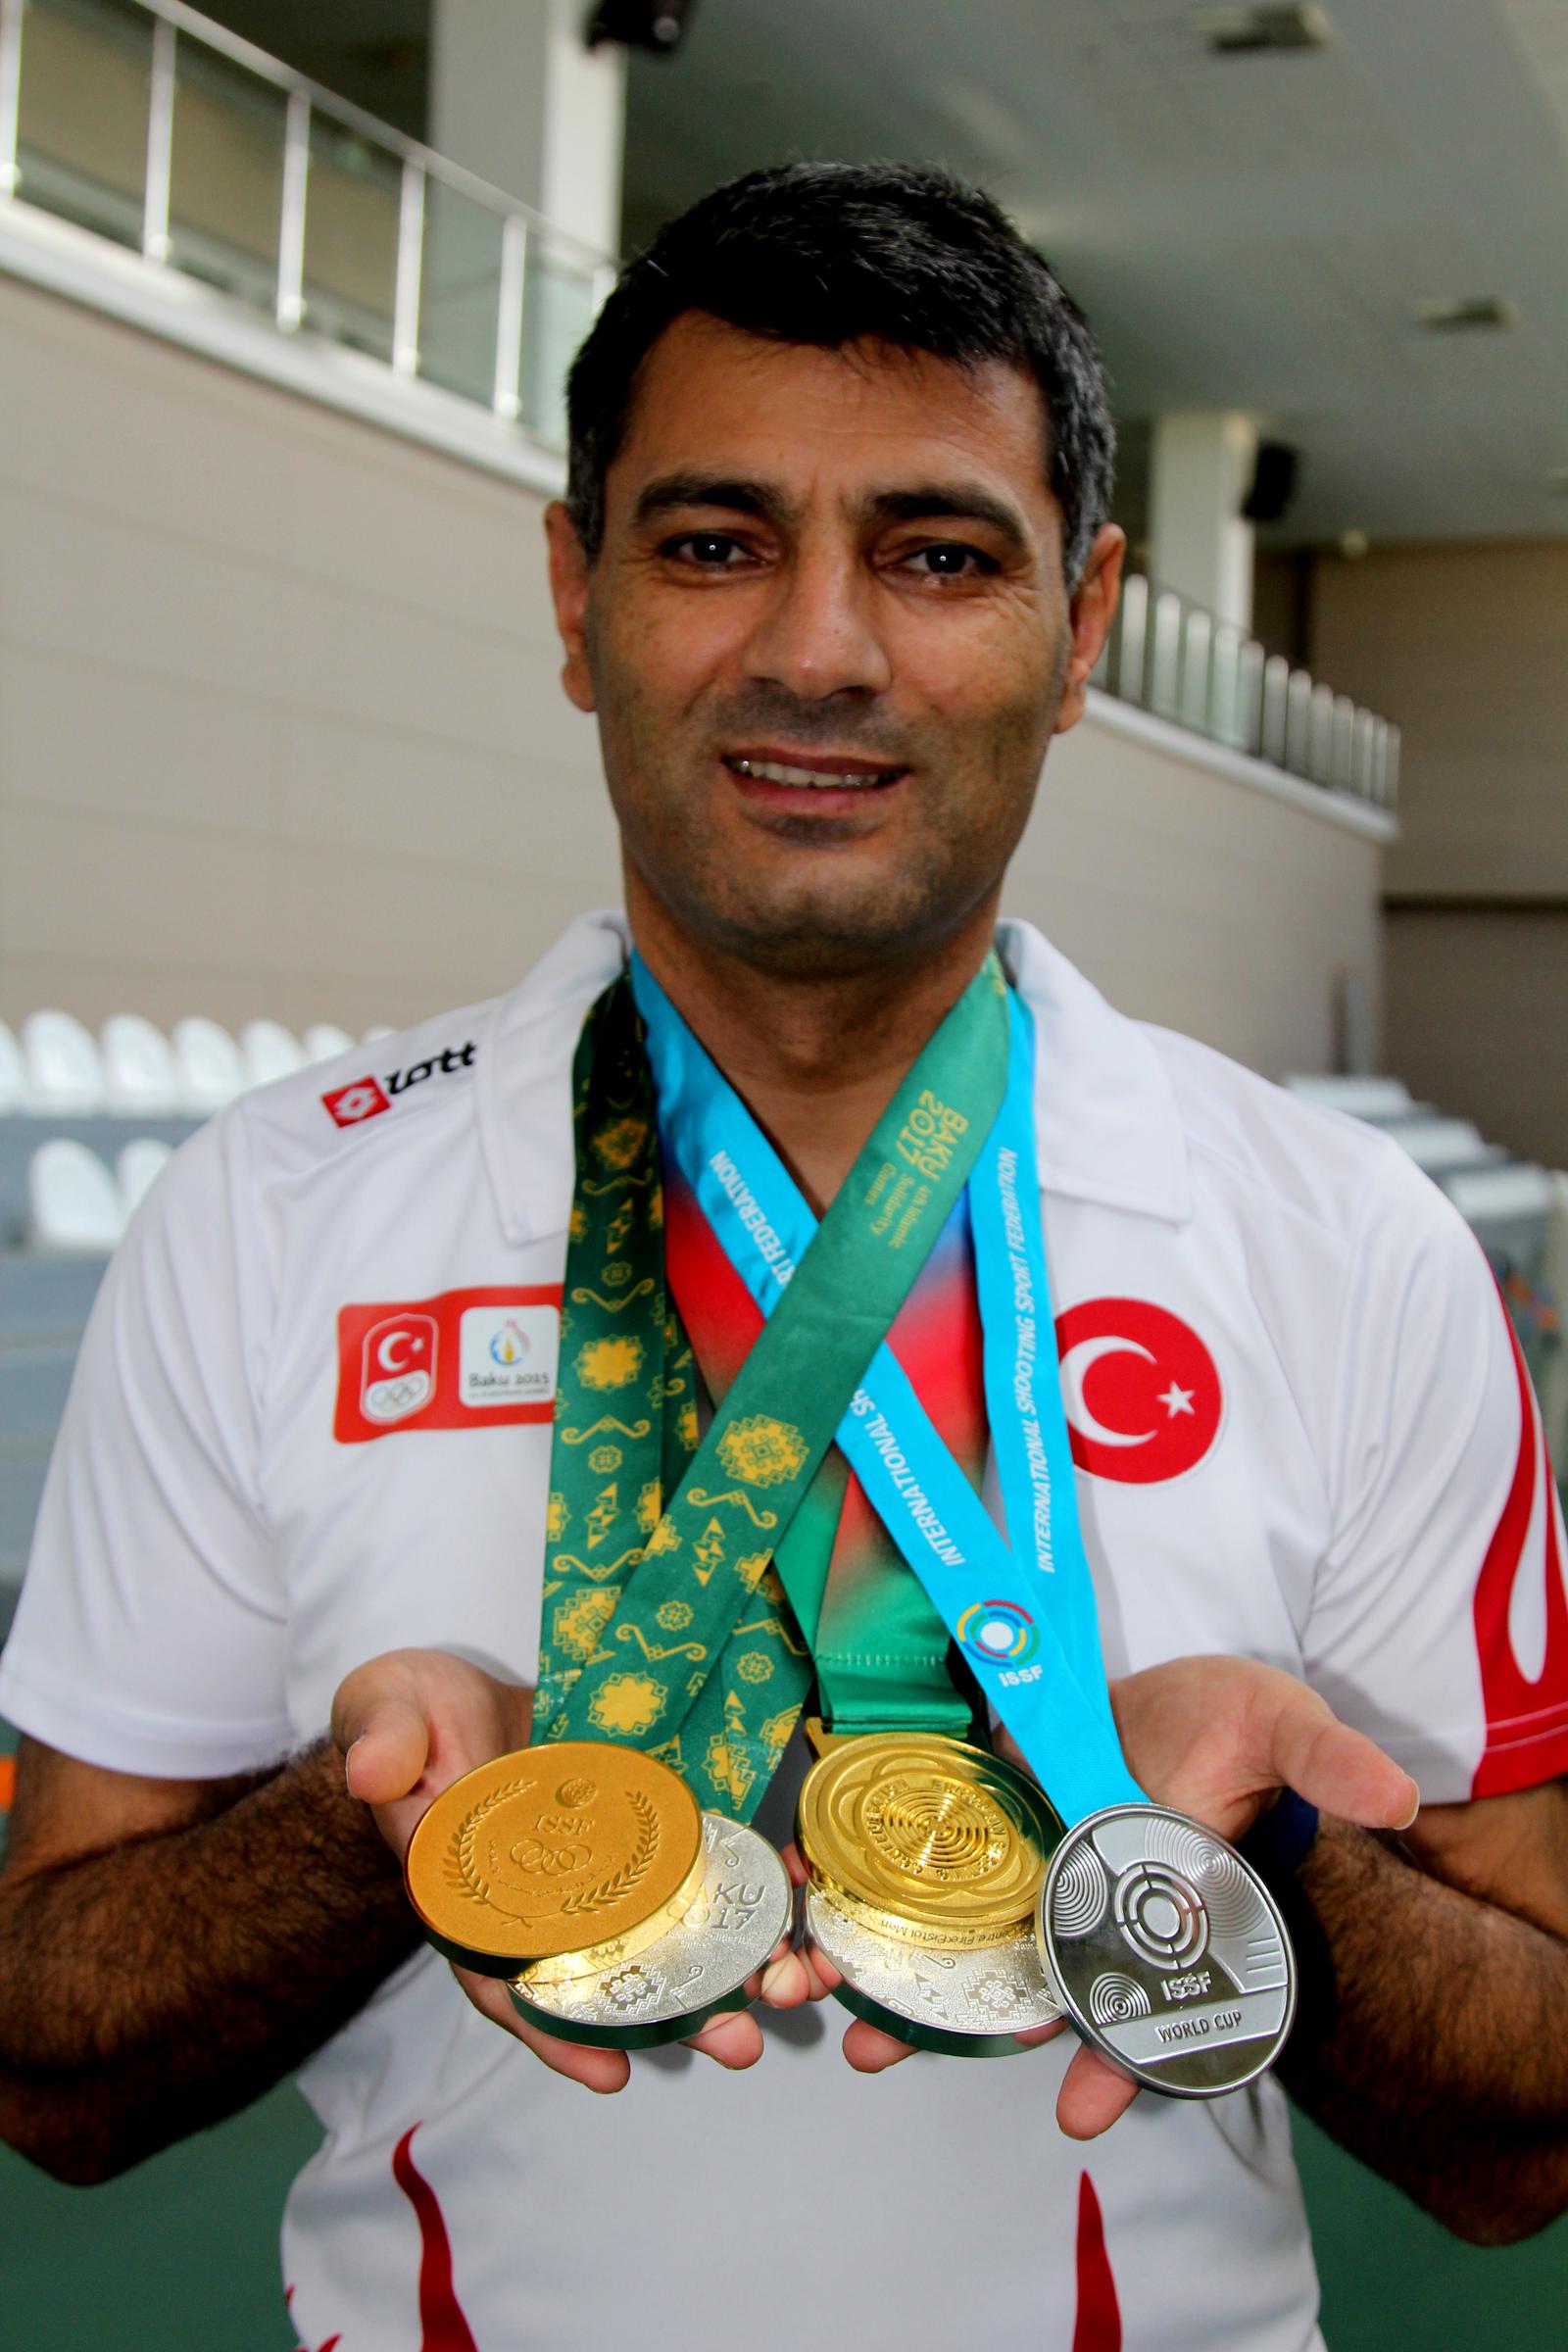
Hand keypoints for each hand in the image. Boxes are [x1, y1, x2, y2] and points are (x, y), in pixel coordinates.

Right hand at [330, 1648, 815, 2092]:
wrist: (448, 1688)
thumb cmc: (405, 1716)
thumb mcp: (384, 1715)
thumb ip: (383, 1745)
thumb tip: (373, 1771)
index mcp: (470, 1899)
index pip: (508, 1981)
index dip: (554, 2032)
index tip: (609, 2073)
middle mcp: (540, 1900)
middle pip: (604, 1974)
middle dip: (672, 2015)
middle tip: (738, 2042)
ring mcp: (593, 1864)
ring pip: (659, 1929)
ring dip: (722, 1963)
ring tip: (785, 1990)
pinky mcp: (635, 1818)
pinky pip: (689, 1858)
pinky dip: (736, 1882)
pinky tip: (787, 1890)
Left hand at [812, 1655, 1418, 2132]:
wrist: (1174, 1695)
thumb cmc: (1238, 1729)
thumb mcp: (1287, 1731)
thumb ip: (1328, 1763)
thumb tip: (1387, 1794)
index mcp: (1159, 1909)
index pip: (1141, 1999)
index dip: (1118, 2060)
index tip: (1080, 2111)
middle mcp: (1085, 1905)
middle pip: (1027, 1984)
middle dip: (959, 2025)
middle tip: (878, 2051)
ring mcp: (1027, 1863)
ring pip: (961, 1936)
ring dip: (895, 1969)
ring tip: (823, 1997)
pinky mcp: (981, 1812)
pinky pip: (924, 1857)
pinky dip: (875, 1882)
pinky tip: (818, 1895)